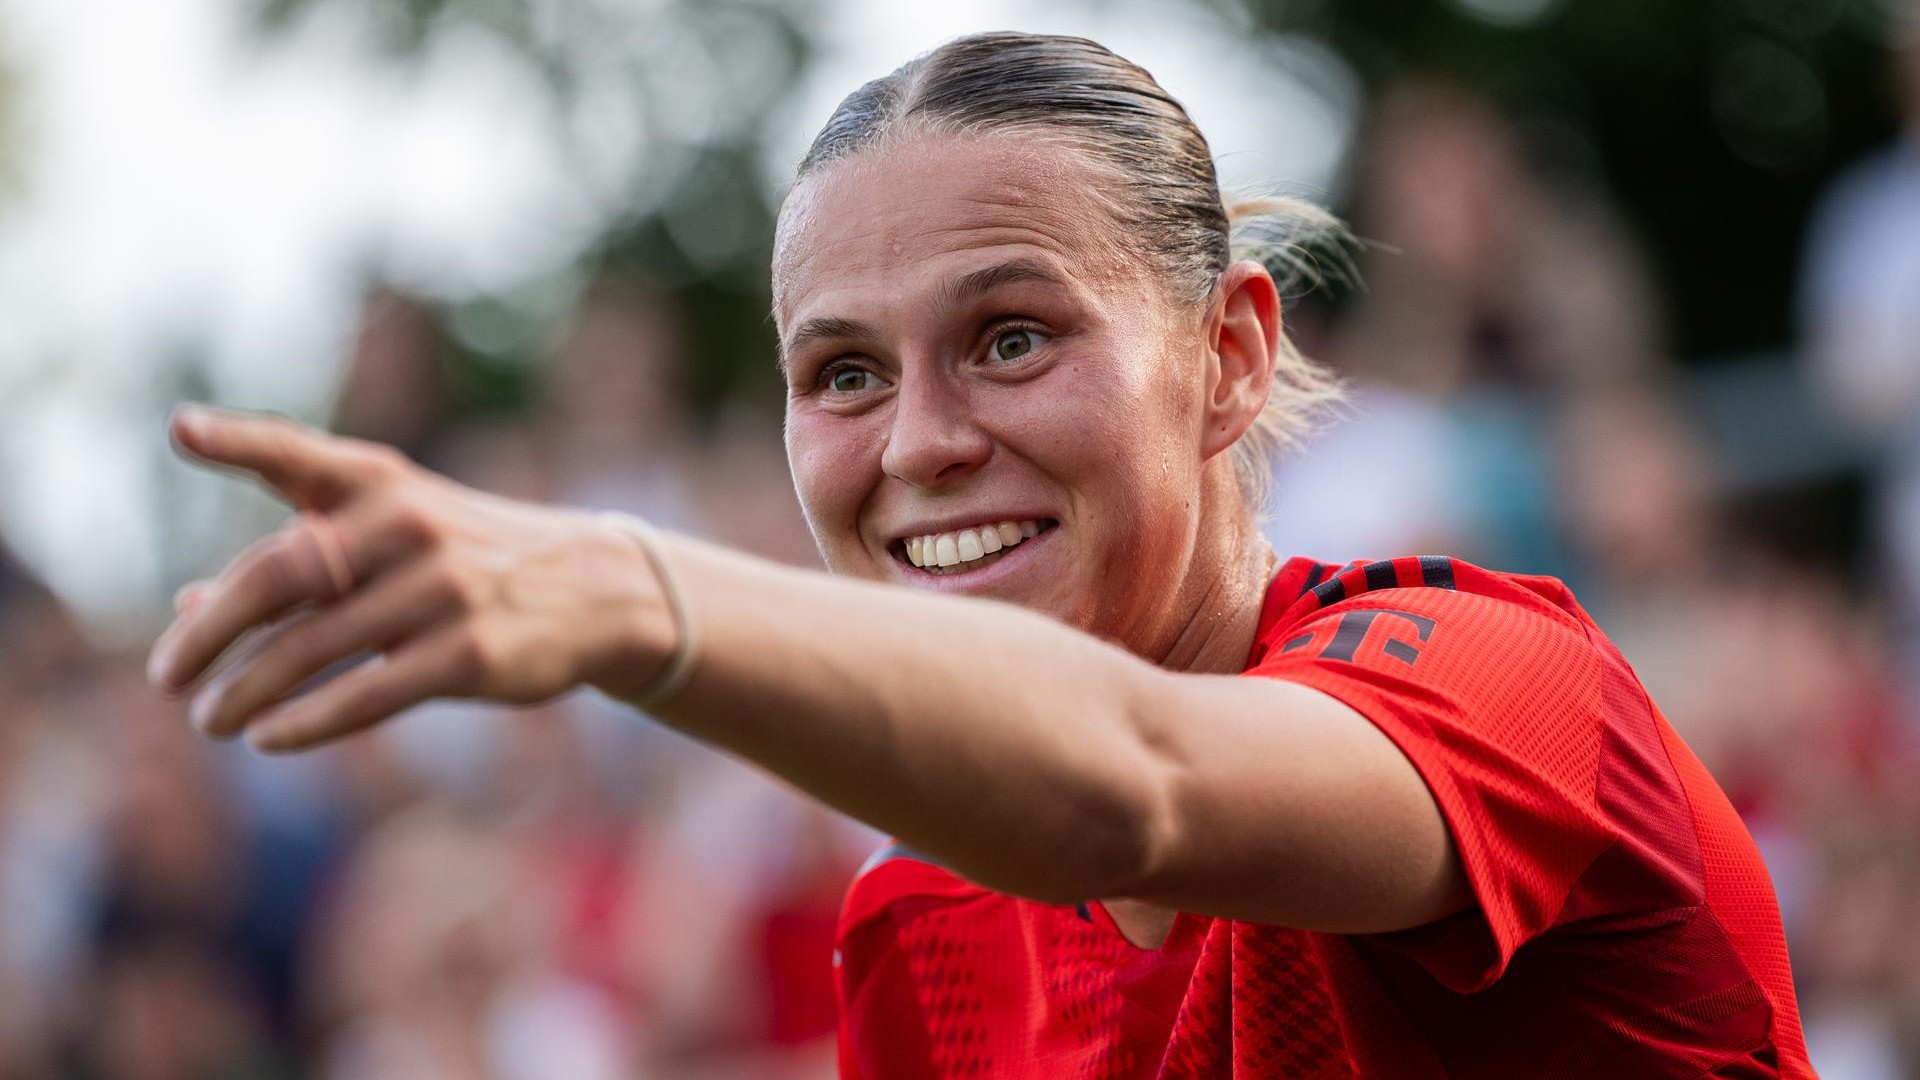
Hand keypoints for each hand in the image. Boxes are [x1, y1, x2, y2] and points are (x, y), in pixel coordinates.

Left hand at [147, 406, 668, 751]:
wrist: (596, 591)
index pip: (299, 455)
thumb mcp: (390, 542)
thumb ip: (298, 562)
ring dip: (248, 689)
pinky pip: (368, 693)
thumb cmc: (468, 561)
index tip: (181, 432)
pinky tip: (267, 739)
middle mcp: (408, 526)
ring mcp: (442, 589)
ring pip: (314, 645)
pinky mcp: (470, 652)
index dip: (239, 442)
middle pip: (282, 572)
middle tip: (166, 676)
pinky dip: (307, 721)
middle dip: (211, 630)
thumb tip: (188, 607)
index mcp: (382, 483)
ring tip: (210, 720)